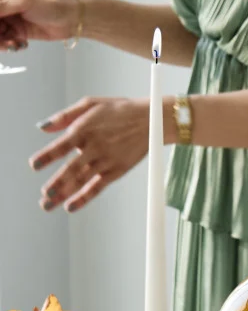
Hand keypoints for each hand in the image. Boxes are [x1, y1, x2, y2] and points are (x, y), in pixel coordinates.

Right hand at [0, 0, 79, 53]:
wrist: (71, 19)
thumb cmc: (50, 3)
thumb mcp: (24, 1)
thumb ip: (2, 6)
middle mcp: (4, 6)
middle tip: (5, 41)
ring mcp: (11, 20)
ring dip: (2, 42)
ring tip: (12, 45)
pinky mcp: (18, 33)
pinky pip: (6, 41)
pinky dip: (10, 46)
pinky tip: (20, 45)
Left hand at [31, 96, 152, 213]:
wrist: (151, 121)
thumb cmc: (119, 110)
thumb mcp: (90, 103)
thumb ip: (65, 116)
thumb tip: (44, 128)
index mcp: (85, 129)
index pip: (61, 146)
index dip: (47, 156)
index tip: (34, 165)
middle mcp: (94, 147)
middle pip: (71, 169)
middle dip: (55, 184)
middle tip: (43, 197)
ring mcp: (106, 161)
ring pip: (81, 181)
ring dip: (64, 194)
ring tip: (48, 205)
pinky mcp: (116, 171)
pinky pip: (97, 187)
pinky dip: (84, 198)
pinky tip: (71, 206)